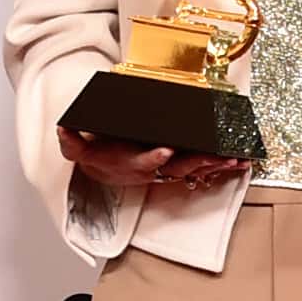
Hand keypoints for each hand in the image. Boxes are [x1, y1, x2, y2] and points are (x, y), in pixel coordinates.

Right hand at [60, 125, 246, 187]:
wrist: (103, 172)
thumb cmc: (99, 156)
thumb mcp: (78, 150)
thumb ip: (71, 142)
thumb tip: (63, 128)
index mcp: (131, 163)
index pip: (142, 161)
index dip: (153, 158)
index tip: (165, 151)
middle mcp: (153, 170)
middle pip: (178, 167)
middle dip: (199, 162)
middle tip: (218, 157)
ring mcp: (166, 170)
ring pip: (195, 169)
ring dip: (216, 166)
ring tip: (237, 160)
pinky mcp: (176, 168)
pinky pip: (201, 169)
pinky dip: (219, 166)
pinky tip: (239, 162)